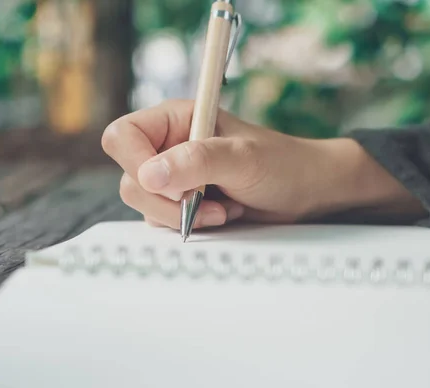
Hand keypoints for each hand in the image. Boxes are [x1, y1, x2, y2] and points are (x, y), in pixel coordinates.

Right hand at [102, 100, 422, 229]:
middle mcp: (169, 145)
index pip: (123, 136)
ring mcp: (175, 176)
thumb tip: (147, 176)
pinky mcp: (184, 202)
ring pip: (145, 203)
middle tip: (203, 204)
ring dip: (182, 216)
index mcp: (176, 119)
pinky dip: (189, 225)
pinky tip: (223, 215)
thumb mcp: (242, 159)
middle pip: (129, 177)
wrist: (306, 191)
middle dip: (166, 200)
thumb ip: (196, 162)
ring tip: (224, 209)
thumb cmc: (282, 165)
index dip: (137, 164)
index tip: (174, 186)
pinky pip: (163, 220)